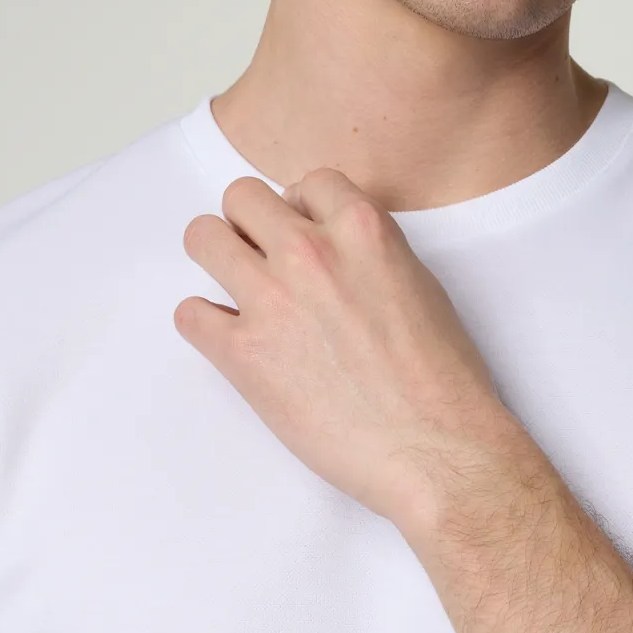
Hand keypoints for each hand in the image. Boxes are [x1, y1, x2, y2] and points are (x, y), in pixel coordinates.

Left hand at [174, 167, 517, 535]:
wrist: (435, 450)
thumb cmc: (442, 382)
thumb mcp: (421, 287)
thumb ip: (370, 254)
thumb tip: (336, 250)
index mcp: (362, 230)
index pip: (307, 182)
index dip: (302, 209)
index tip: (304, 235)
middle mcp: (311, 253)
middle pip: (242, 198)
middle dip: (250, 226)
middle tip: (263, 261)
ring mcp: (272, 301)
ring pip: (202, 238)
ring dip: (216, 261)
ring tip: (236, 292)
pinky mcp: (244, 354)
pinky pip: (190, 314)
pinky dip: (205, 325)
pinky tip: (232, 342)